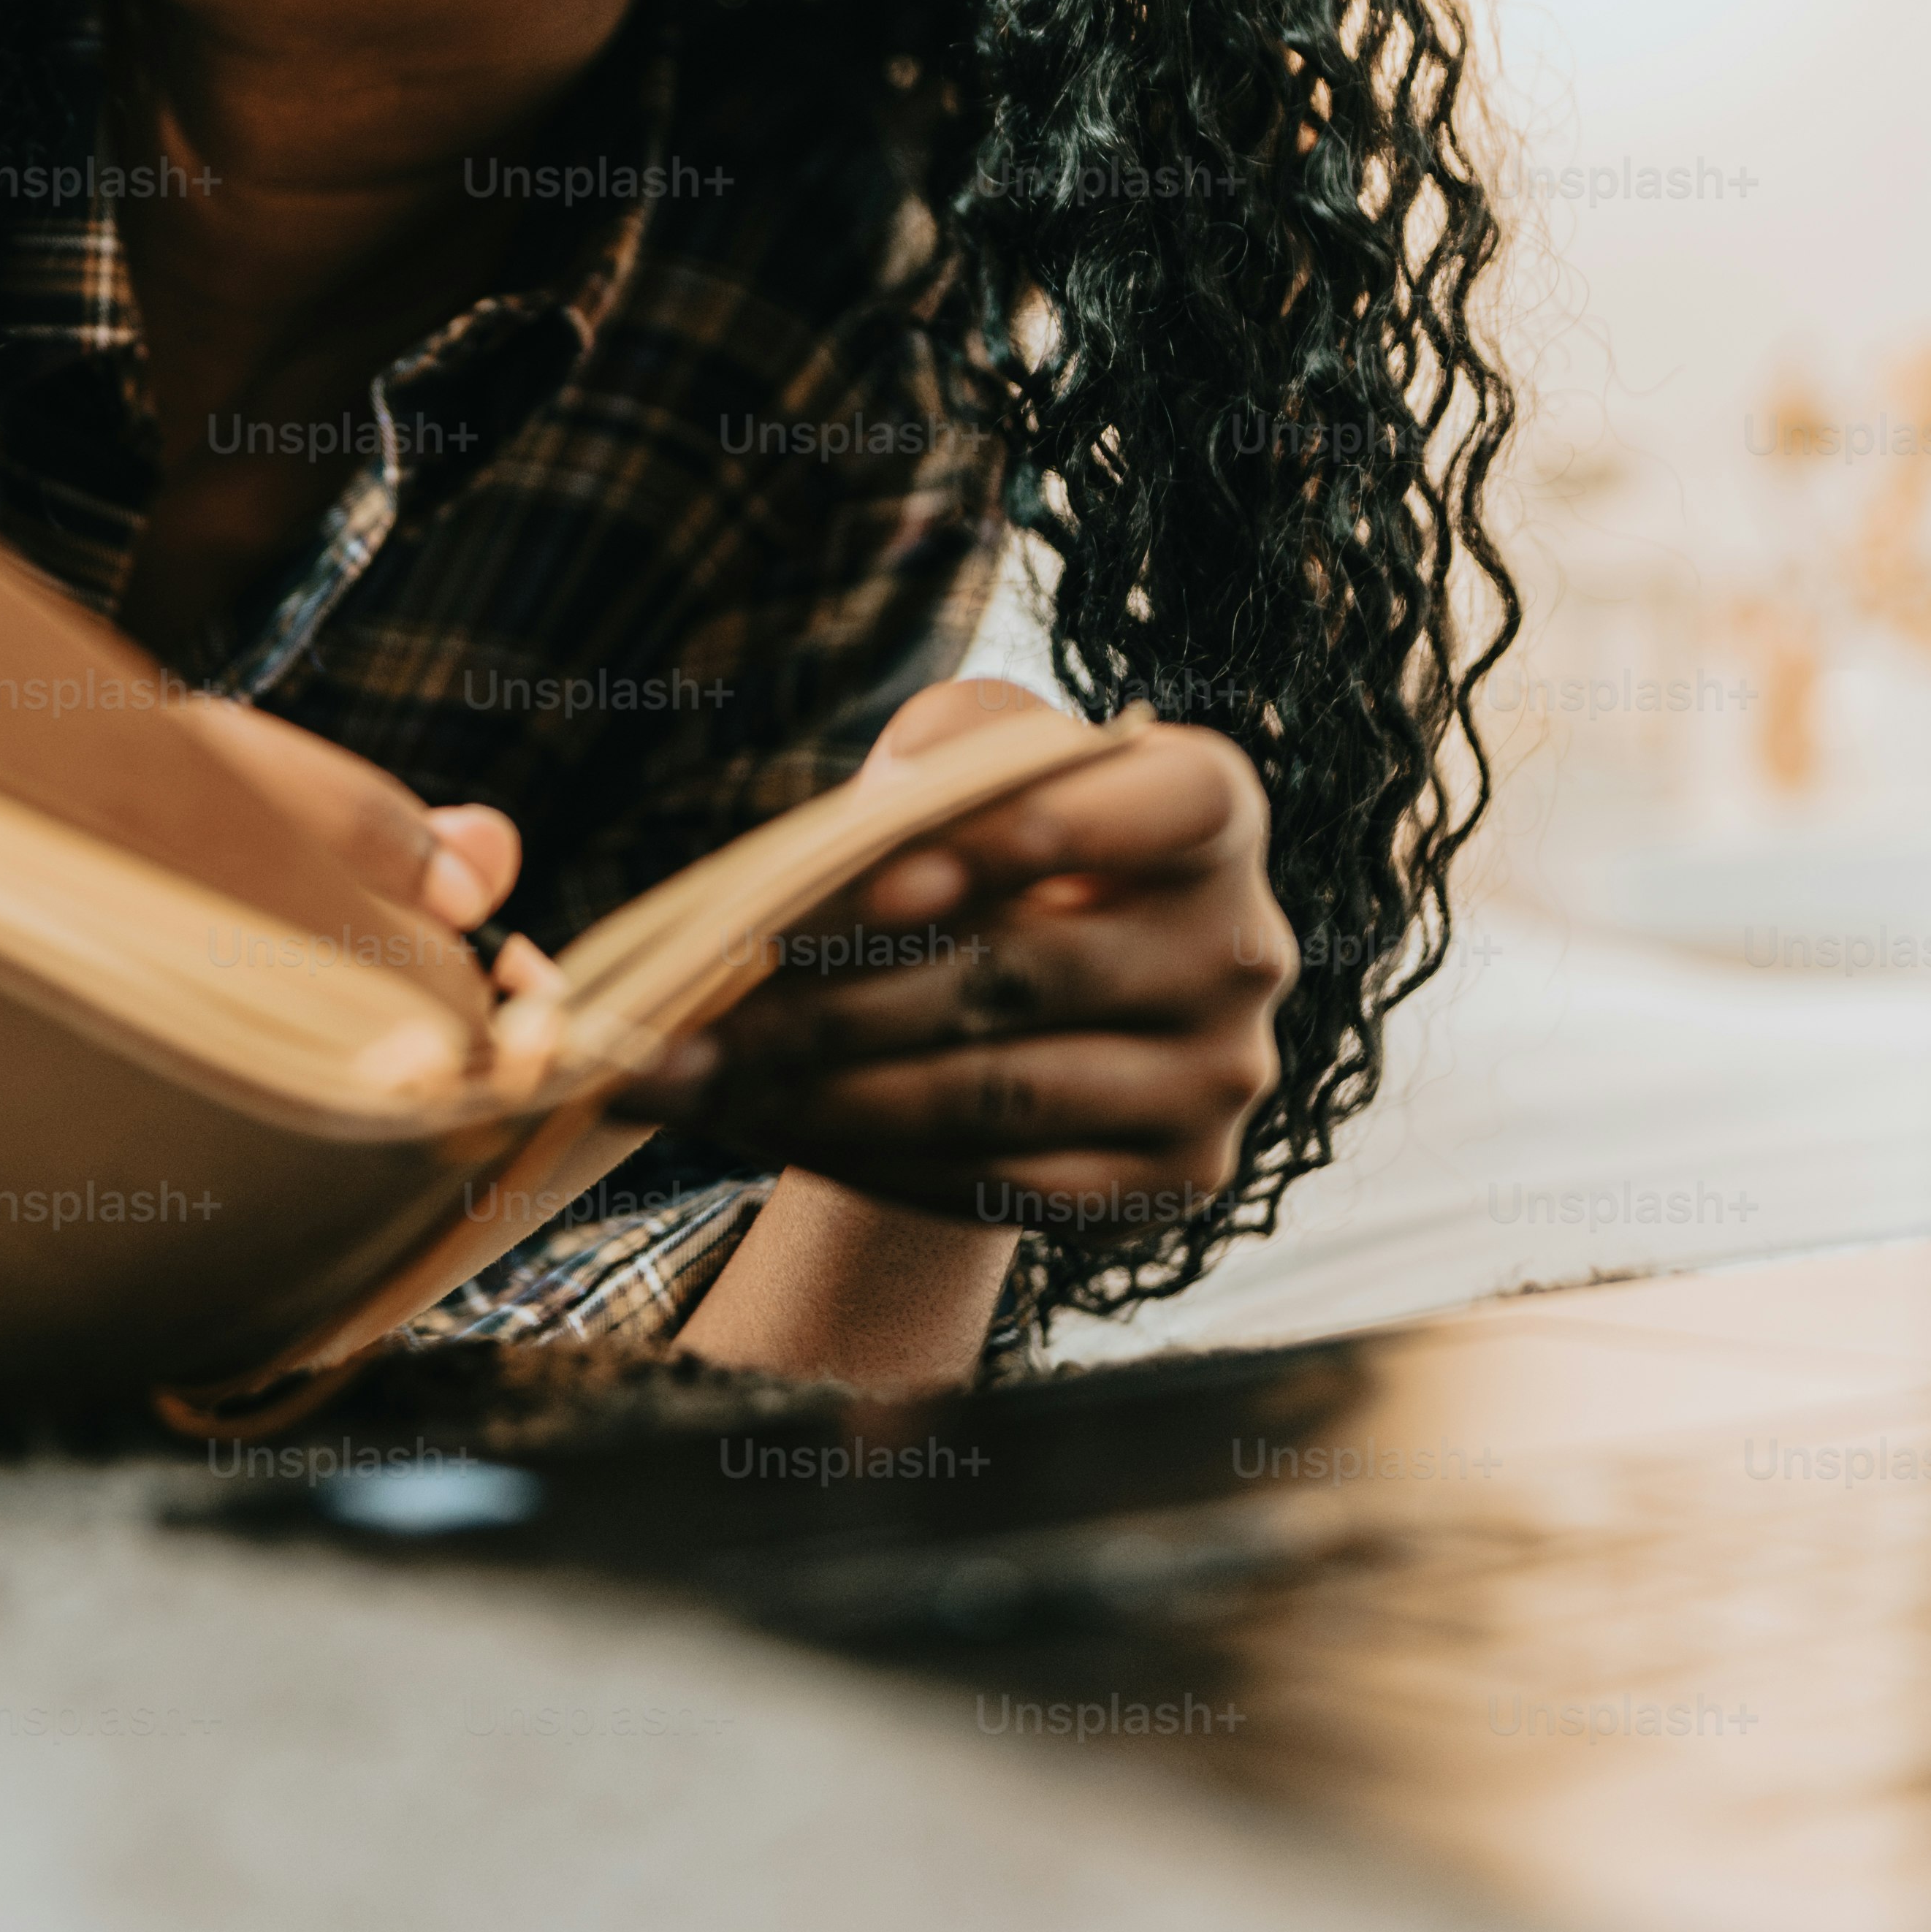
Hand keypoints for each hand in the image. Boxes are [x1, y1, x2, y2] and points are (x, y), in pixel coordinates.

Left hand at [614, 677, 1291, 1233]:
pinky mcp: (1168, 1185)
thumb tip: (885, 818)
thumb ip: (951, 746)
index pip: (1160, 807)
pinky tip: (748, 1124)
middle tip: (698, 1000)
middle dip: (839, 992)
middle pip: (1026, 974)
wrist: (1046, 985)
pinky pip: (994, 1183)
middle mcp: (1245, 949)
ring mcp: (1215, 1081)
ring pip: (993, 1095)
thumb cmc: (997, 837)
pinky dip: (856, 1157)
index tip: (882, 875)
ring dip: (820, 1090)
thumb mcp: (981, 751)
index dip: (1027, 837)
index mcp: (1215, 811)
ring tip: (686, 1073)